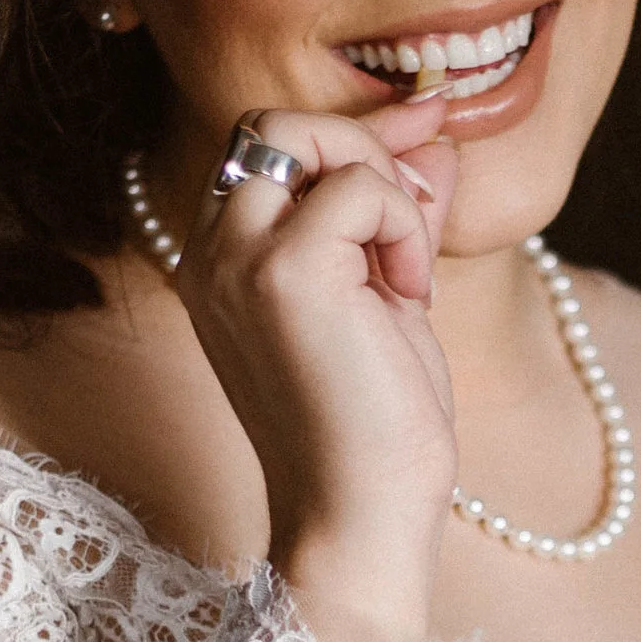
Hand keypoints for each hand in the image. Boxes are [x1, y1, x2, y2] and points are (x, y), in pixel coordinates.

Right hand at [165, 109, 460, 641]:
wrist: (362, 518)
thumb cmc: (375, 428)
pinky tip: (408, 298)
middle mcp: (209, 254)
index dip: (351, 132)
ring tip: (405, 278)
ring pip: (309, 137)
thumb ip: (396, 211)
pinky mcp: (282, 272)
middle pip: (275, 123)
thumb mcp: (388, 296)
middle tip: (414, 220)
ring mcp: (237, 259)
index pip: (269, 147)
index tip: (424, 126)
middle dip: (362, 148)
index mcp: (220, 263)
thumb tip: (431, 133)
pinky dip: (404, 228)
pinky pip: (361, 188)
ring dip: (385, 191)